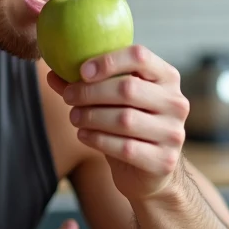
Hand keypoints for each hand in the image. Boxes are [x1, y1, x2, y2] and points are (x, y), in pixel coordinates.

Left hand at [47, 44, 189, 202]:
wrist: (150, 172)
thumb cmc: (129, 127)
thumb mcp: (113, 101)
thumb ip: (87, 85)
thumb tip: (52, 72)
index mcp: (167, 78)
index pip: (140, 56)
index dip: (108, 61)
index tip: (82, 71)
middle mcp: (176, 103)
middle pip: (128, 88)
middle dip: (90, 92)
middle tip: (68, 96)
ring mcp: (173, 133)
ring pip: (124, 119)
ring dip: (91, 116)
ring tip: (74, 117)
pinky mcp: (163, 160)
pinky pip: (124, 147)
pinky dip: (98, 139)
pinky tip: (84, 135)